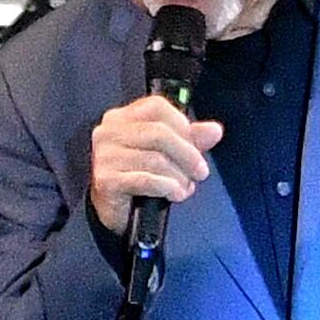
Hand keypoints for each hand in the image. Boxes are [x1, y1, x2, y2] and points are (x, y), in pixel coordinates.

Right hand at [83, 86, 221, 238]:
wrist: (115, 212)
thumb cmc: (138, 178)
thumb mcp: (167, 154)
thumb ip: (190, 139)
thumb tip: (214, 130)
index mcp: (122, 118)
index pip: (157, 107)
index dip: (182, 125)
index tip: (195, 145)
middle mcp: (109, 132)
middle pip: (160, 133)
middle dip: (188, 155)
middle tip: (200, 172)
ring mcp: (105, 156)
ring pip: (156, 159)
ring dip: (179, 177)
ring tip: (184, 187)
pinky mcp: (106, 180)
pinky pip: (146, 180)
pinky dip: (167, 187)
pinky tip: (174, 194)